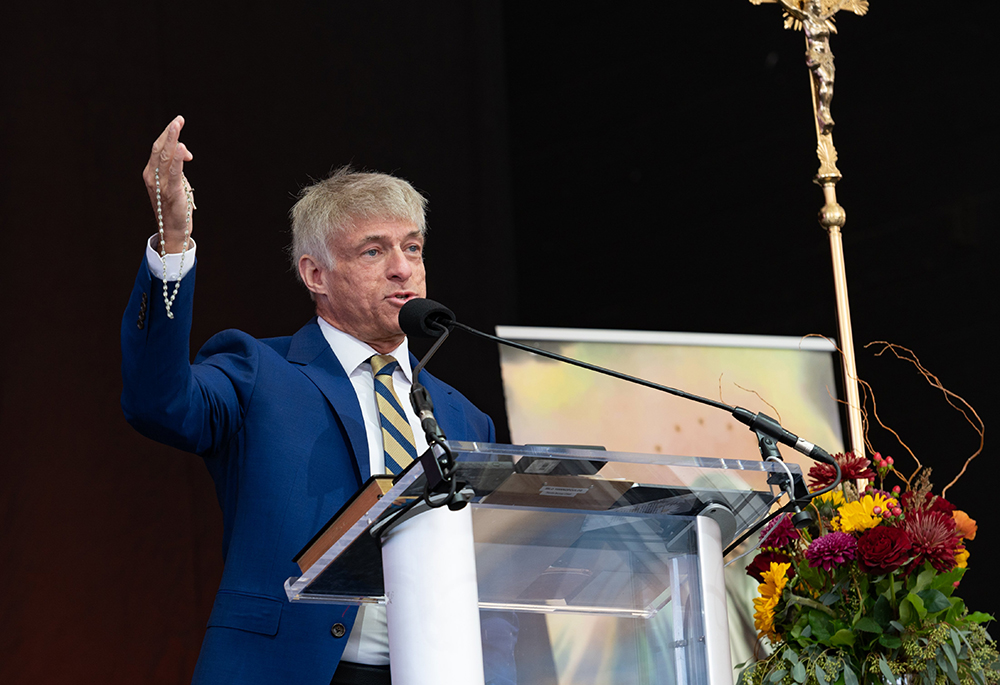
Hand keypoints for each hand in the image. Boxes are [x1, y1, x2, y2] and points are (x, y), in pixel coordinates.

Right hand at [143, 116, 194, 253]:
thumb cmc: (175, 205)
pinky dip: (176, 159)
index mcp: (151, 173)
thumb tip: (186, 152)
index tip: (177, 122)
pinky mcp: (171, 192)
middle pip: (159, 149)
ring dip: (172, 139)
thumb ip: (178, 165)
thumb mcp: (176, 181)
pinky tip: (181, 148)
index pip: (157, 148)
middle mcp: (152, 177)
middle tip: (179, 119)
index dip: (167, 134)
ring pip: (164, 157)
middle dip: (169, 132)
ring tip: (177, 124)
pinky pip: (173, 173)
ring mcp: (160, 185)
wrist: (173, 230)